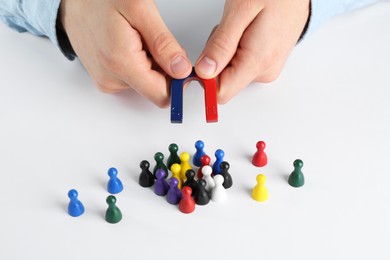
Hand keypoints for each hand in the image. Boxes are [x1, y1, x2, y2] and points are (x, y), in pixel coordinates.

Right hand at [59, 0, 191, 106]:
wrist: (72, 0)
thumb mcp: (140, 9)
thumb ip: (163, 43)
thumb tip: (181, 70)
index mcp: (121, 63)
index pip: (162, 95)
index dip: (177, 81)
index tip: (180, 62)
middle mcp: (111, 80)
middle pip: (155, 90)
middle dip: (164, 69)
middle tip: (154, 41)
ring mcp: (107, 82)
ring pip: (146, 84)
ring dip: (151, 64)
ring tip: (137, 40)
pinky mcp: (105, 80)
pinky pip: (134, 80)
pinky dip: (139, 65)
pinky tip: (130, 46)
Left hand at [195, 0, 309, 103]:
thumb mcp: (240, 11)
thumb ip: (221, 45)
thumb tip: (204, 72)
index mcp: (257, 62)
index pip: (221, 93)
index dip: (205, 77)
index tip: (204, 55)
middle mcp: (264, 71)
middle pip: (223, 81)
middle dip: (216, 58)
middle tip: (227, 31)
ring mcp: (267, 68)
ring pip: (230, 72)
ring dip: (225, 51)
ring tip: (239, 27)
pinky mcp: (266, 63)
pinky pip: (240, 64)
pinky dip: (235, 49)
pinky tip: (245, 31)